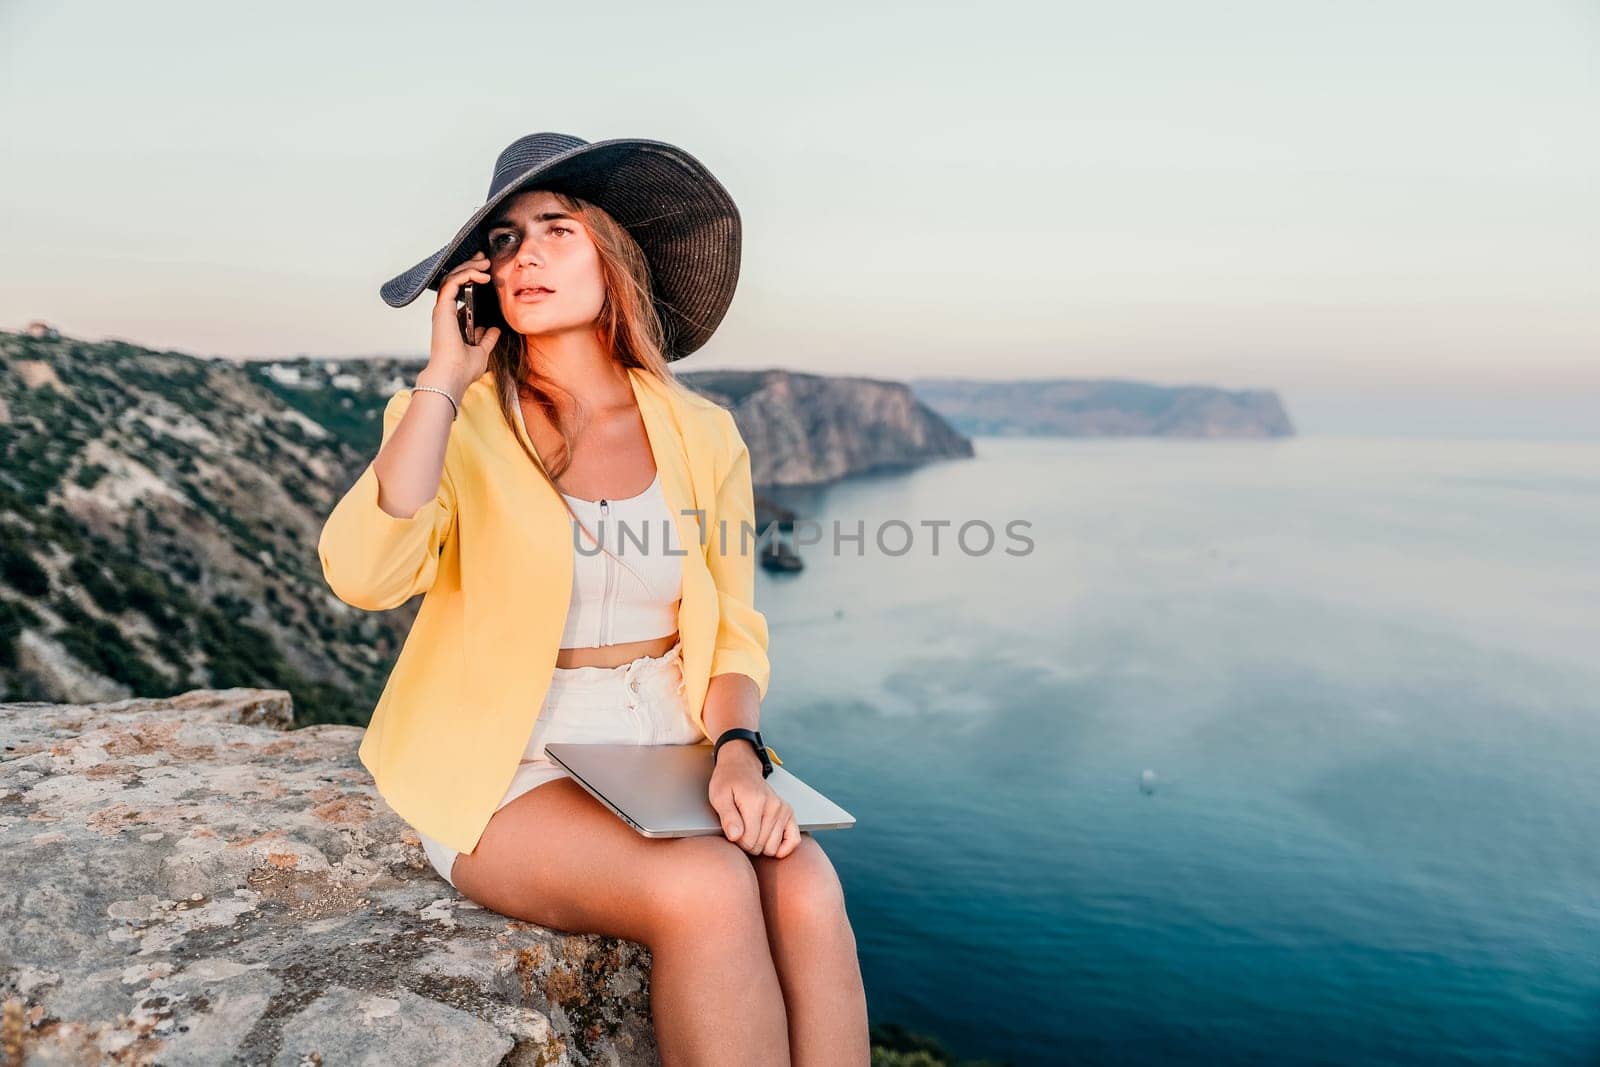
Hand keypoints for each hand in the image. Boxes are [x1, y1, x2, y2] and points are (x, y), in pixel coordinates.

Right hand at [428, 251, 500, 386]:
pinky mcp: (442, 308)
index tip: (486, 272)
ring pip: (452, 278)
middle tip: (484, 259)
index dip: (471, 278)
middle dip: (470, 266)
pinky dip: (467, 276)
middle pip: (455, 280)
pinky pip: (453, 283)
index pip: (460, 292)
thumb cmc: (463, 369)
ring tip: (485, 264)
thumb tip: (494, 329)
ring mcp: (442, 309)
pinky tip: (482, 276)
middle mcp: (445, 312)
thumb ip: (487, 339)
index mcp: (452, 320)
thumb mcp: (482, 352)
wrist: (453, 376)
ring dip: (469, 268)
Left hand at [708, 742, 799, 857]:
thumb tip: (735, 836)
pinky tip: (771, 843)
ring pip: (773, 847)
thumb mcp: (719, 797)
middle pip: (760, 846)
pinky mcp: (789, 812)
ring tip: (751, 832)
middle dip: (747, 844)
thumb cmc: (727, 782)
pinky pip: (794, 840)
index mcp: (755, 802)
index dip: (736, 841)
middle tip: (739, 830)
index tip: (732, 831)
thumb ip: (727, 817)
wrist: (741, 768)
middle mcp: (773, 806)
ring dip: (761, 846)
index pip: (748, 840)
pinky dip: (783, 848)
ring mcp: (783, 809)